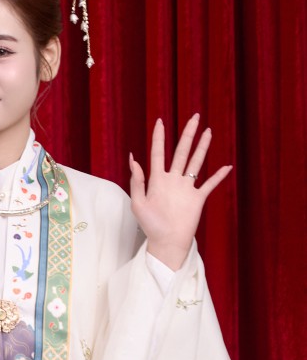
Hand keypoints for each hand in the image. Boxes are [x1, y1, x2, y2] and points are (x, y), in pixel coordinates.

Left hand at [128, 115, 230, 270]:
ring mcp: (186, 188)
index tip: (160, 121)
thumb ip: (137, 181)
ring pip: (196, 162)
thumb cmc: (150, 225)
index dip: (159, 137)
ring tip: (208, 131)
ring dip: (203, 147)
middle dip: (188, 134)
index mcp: (157, 180)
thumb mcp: (138, 203)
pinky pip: (210, 184)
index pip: (159, 153)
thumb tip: (133, 159)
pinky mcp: (198, 198)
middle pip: (182, 152)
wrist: (166, 242)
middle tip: (194, 117)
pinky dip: (219, 176)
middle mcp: (173, 180)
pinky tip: (227, 166)